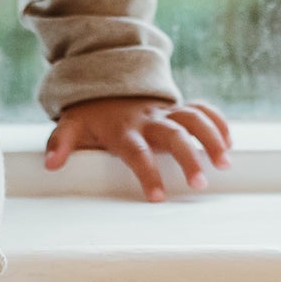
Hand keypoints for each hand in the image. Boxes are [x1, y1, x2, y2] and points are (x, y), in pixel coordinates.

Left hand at [43, 97, 232, 202]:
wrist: (106, 83)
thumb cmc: (90, 116)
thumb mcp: (70, 126)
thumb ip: (60, 143)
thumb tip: (51, 164)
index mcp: (123, 130)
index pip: (137, 153)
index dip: (147, 174)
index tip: (158, 197)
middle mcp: (148, 120)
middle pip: (174, 136)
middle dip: (189, 158)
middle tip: (201, 184)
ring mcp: (166, 112)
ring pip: (195, 120)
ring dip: (213, 139)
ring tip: (225, 164)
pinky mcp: (178, 108)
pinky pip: (203, 110)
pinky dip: (218, 122)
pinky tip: (230, 143)